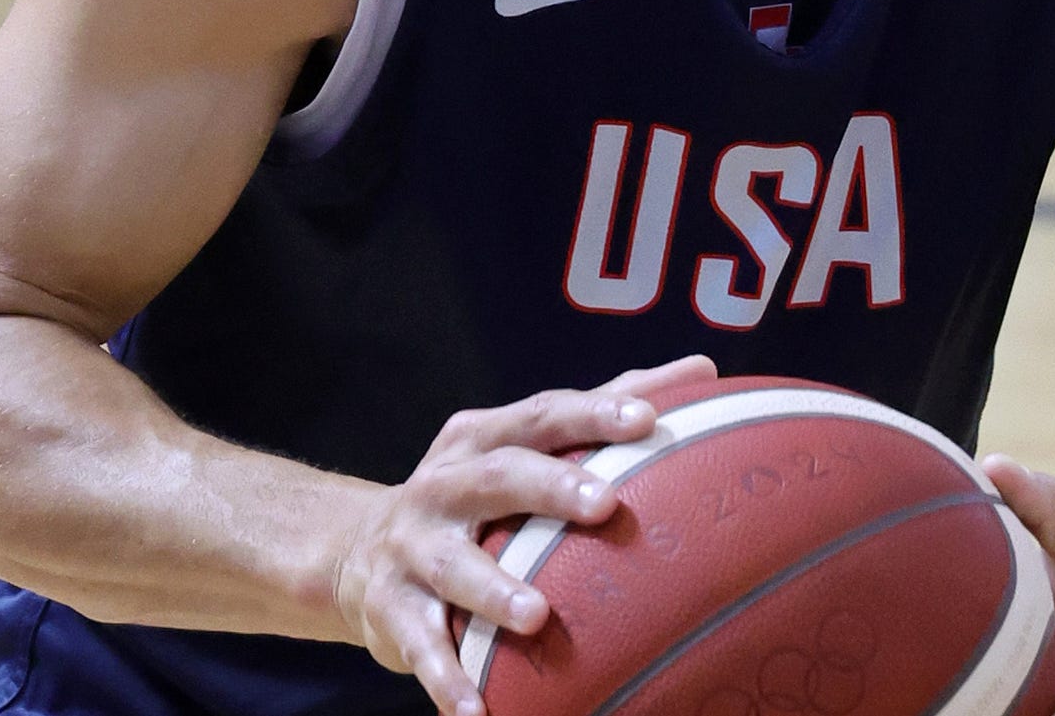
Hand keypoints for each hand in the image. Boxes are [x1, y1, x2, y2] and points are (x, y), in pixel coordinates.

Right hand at [334, 357, 716, 715]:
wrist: (353, 554)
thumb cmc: (473, 498)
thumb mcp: (519, 448)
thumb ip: (602, 413)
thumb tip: (702, 372)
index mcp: (480, 440)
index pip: (540, 417)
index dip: (591, 413)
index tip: (646, 418)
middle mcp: (442, 486)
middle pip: (496, 477)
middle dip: (548, 488)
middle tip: (604, 505)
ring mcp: (412, 549)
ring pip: (452, 566)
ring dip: (493, 591)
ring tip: (538, 617)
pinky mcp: (392, 610)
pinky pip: (421, 647)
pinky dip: (448, 680)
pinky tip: (478, 715)